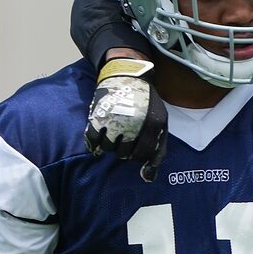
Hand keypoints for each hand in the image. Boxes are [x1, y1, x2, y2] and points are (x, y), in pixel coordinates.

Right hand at [85, 58, 167, 181]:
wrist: (127, 75)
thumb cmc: (146, 103)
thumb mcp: (160, 122)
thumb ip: (158, 151)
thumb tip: (148, 179)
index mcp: (154, 124)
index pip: (144, 155)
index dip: (139, 155)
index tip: (136, 147)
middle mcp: (135, 122)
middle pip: (125, 155)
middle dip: (125, 150)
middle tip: (124, 139)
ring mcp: (115, 119)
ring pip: (109, 149)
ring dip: (111, 146)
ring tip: (114, 134)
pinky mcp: (98, 116)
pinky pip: (92, 141)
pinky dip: (95, 146)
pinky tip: (99, 142)